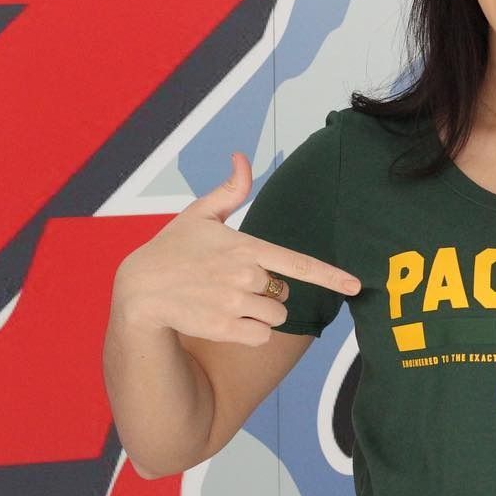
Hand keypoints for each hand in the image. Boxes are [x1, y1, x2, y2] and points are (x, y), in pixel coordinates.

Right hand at [113, 152, 361, 346]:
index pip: (298, 264)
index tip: (356, 286)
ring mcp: (234, 303)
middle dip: (268, 294)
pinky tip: (225, 320)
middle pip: (284, 295)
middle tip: (232, 285)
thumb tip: (242, 157)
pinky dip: (250, 333)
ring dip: (260, 315)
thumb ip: (230, 190)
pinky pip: (260, 337)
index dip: (331, 277)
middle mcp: (245, 275)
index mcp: (246, 247)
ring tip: (227, 302)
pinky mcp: (224, 329)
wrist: (138, 289)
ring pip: (276, 318)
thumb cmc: (172, 249)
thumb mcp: (200, 214)